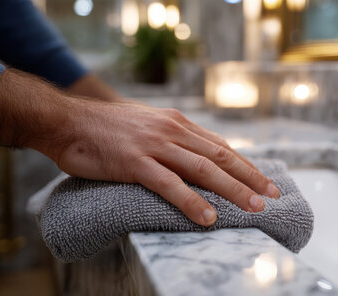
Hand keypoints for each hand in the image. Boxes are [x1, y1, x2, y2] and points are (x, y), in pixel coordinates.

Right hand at [46, 103, 279, 225]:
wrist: (65, 120)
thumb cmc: (105, 128)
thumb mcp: (147, 125)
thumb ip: (171, 140)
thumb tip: (194, 156)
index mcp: (177, 123)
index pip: (220, 146)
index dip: (246, 164)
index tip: (265, 181)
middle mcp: (172, 131)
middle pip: (220, 157)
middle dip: (250, 178)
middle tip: (272, 196)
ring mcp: (154, 145)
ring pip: (203, 169)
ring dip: (232, 190)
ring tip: (253, 208)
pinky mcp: (134, 162)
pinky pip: (169, 184)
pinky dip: (192, 201)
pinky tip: (207, 216)